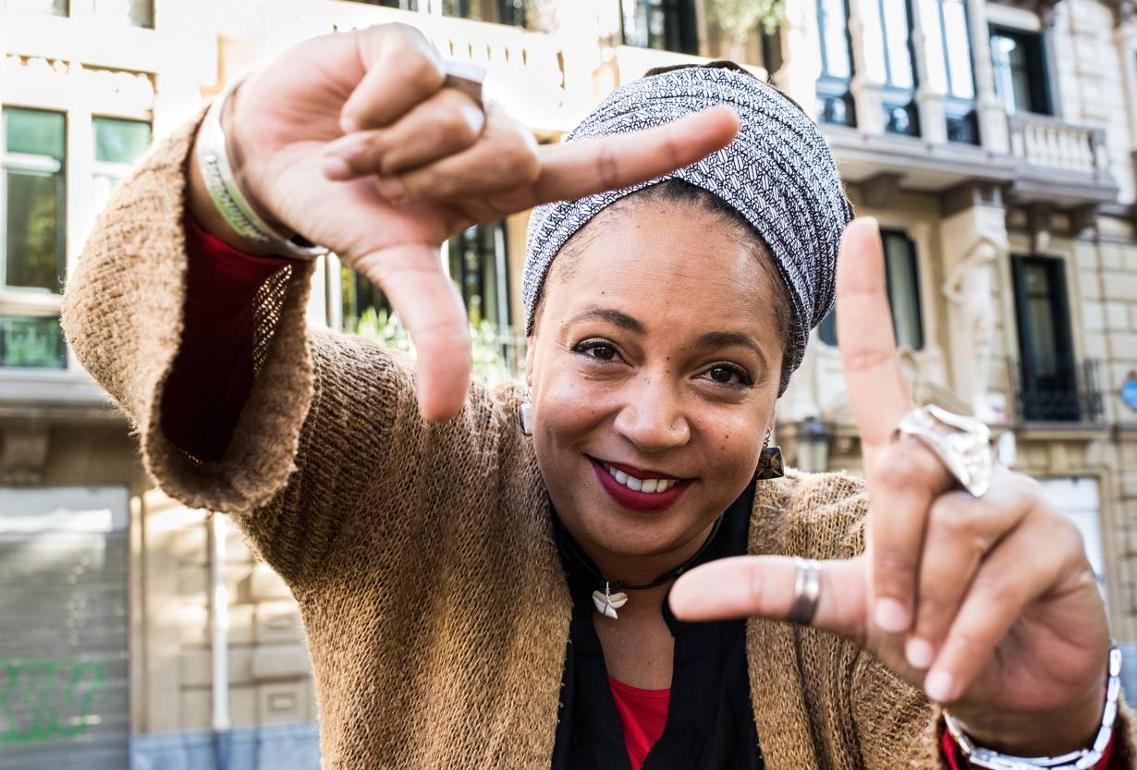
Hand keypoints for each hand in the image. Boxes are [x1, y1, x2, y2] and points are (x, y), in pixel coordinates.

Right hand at [189, 23, 738, 421]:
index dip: (668, 147)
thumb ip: (435, 333)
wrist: (274, 160)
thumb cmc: (349, 213)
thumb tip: (442, 417)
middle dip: (429, 182)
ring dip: (390, 151)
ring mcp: (456, 82)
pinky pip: (413, 76)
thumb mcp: (398, 271)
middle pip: (503, 153)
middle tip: (385, 184)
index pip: (602, 163)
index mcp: (508, 180)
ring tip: (358, 153)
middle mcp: (493, 125)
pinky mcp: (410, 43)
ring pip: (458, 118)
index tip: (735, 126)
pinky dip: (367, 110)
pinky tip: (346, 114)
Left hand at [669, 218, 1109, 755]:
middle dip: (887, 556)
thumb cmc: (922, 626)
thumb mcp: (839, 602)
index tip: (859, 226)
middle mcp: (964, 464)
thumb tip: (677, 598)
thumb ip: (766, 589)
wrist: (1008, 685)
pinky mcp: (1058, 543)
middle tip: (887, 619)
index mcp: (908, 465)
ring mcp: (1017, 497)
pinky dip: (963, 639)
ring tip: (925, 645)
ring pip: (950, 529)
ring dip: (925, 603)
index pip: (885, 369)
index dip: (869, 301)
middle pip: (904, 469)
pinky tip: (951, 673)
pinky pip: (994, 581)